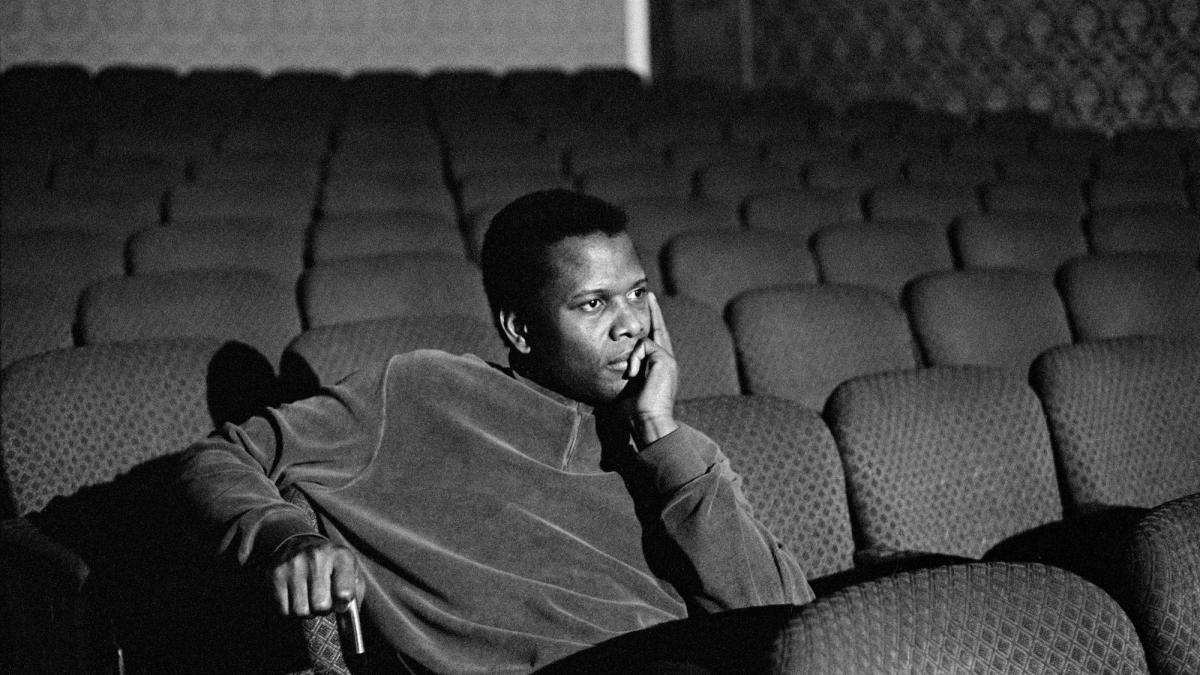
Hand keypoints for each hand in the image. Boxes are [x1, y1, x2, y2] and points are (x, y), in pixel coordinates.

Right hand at [270, 534, 365, 616]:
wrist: (301, 544)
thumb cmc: (331, 566)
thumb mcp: (351, 572)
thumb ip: (355, 595)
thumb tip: (346, 620)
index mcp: (341, 556)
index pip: (344, 594)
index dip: (342, 605)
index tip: (340, 602)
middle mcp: (317, 557)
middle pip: (320, 605)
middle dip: (323, 609)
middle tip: (322, 599)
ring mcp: (294, 564)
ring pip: (300, 611)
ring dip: (306, 611)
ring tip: (308, 598)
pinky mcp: (275, 574)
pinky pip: (283, 610)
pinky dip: (290, 610)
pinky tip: (295, 596)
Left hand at [621, 292, 678, 447]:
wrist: (647, 422)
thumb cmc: (633, 413)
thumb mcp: (625, 388)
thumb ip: (624, 373)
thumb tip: (613, 368)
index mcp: (659, 369)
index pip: (655, 340)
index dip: (652, 323)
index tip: (650, 305)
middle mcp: (667, 362)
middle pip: (659, 331)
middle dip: (654, 313)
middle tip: (649, 294)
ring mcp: (668, 361)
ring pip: (645, 341)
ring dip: (632, 356)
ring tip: (631, 375)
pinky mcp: (666, 360)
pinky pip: (645, 347)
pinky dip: (635, 359)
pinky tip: (634, 374)